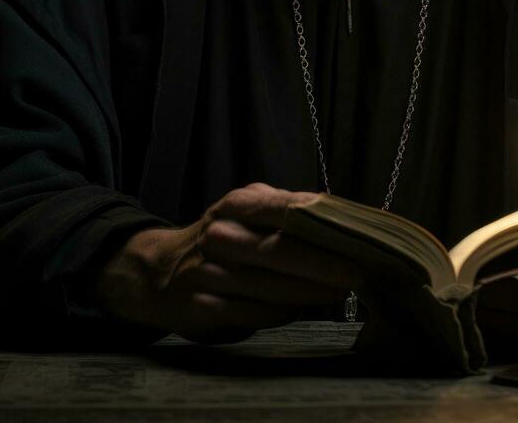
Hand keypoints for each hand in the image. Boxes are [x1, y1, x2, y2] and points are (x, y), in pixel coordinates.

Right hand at [90, 183, 360, 342]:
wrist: (159, 271)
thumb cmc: (224, 236)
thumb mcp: (248, 210)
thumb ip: (288, 208)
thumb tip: (339, 209)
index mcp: (237, 205)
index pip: (284, 209)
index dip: (321, 223)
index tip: (356, 236)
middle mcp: (220, 234)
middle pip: (277, 249)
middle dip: (321, 264)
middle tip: (358, 273)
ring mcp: (208, 272)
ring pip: (266, 285)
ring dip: (307, 292)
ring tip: (338, 293)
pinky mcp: (201, 307)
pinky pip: (249, 313)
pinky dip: (279, 313)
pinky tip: (299, 309)